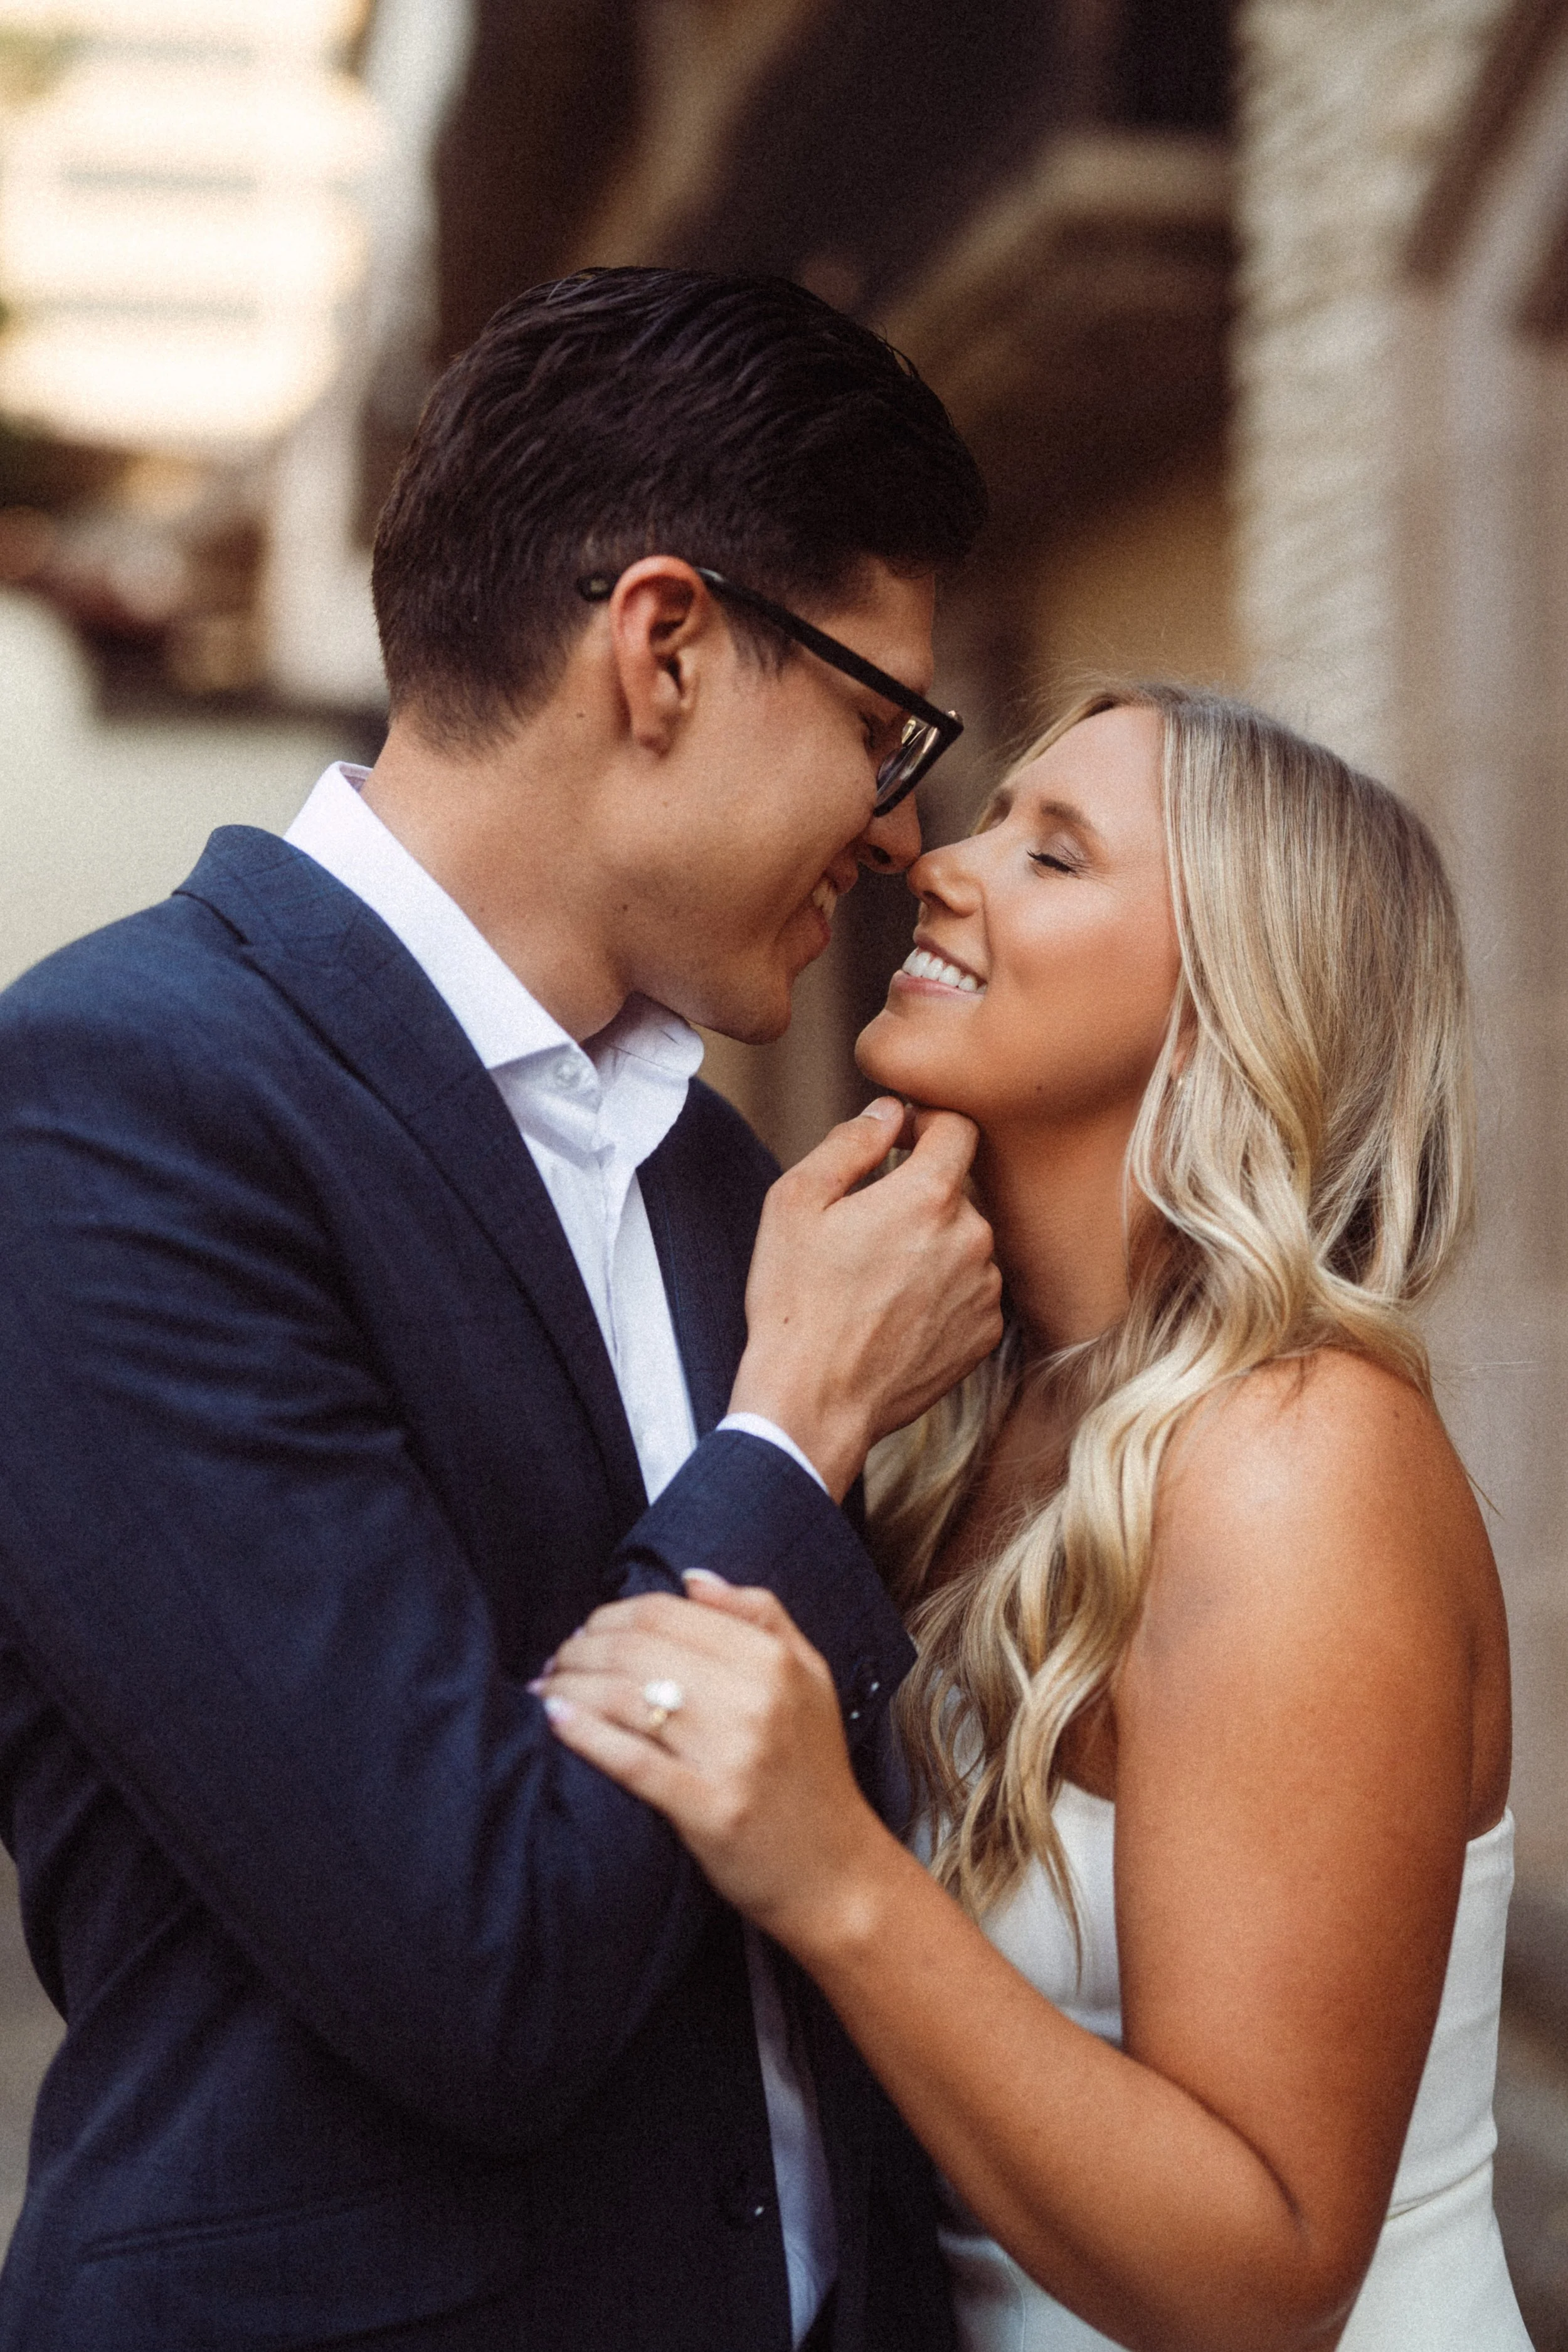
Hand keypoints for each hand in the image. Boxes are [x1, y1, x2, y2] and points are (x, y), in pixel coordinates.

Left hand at [535, 1573, 887, 1944]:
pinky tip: (555, 1719)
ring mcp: (732, 1755)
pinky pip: (631, 1760)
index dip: (611, 1615)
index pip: (665, 1613)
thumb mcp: (809, 1677)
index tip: (587, 1631)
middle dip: (581, 1648)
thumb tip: (691, 1578)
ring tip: (546, 1689)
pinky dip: (584, 1734)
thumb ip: (759, 1614)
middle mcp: (755, 1699)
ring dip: (570, 1685)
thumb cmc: (812, 1771)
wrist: (836, 1874)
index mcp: (773, 1660)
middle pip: (637, 1649)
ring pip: (625, 1697)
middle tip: (557, 1661)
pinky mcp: (709, 1809)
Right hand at [729, 1098, 1002, 1497]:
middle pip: (956, 1190)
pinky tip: (895, 1314)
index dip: (926, 1126)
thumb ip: (850, 1142)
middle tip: (864, 1232)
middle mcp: (973, 1237)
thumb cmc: (794, 1301)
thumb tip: (890, 1110)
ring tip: (876, 1281)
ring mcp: (984, 1290)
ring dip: (933, 1246)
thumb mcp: (795, 1202)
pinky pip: (971, 1290)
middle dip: (918, 1197)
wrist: (813, 1403)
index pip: (958, 1127)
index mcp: (930, 1195)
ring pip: (965, 1241)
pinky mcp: (985, 1334)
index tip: (898, 1144)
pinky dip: (942, 1292)